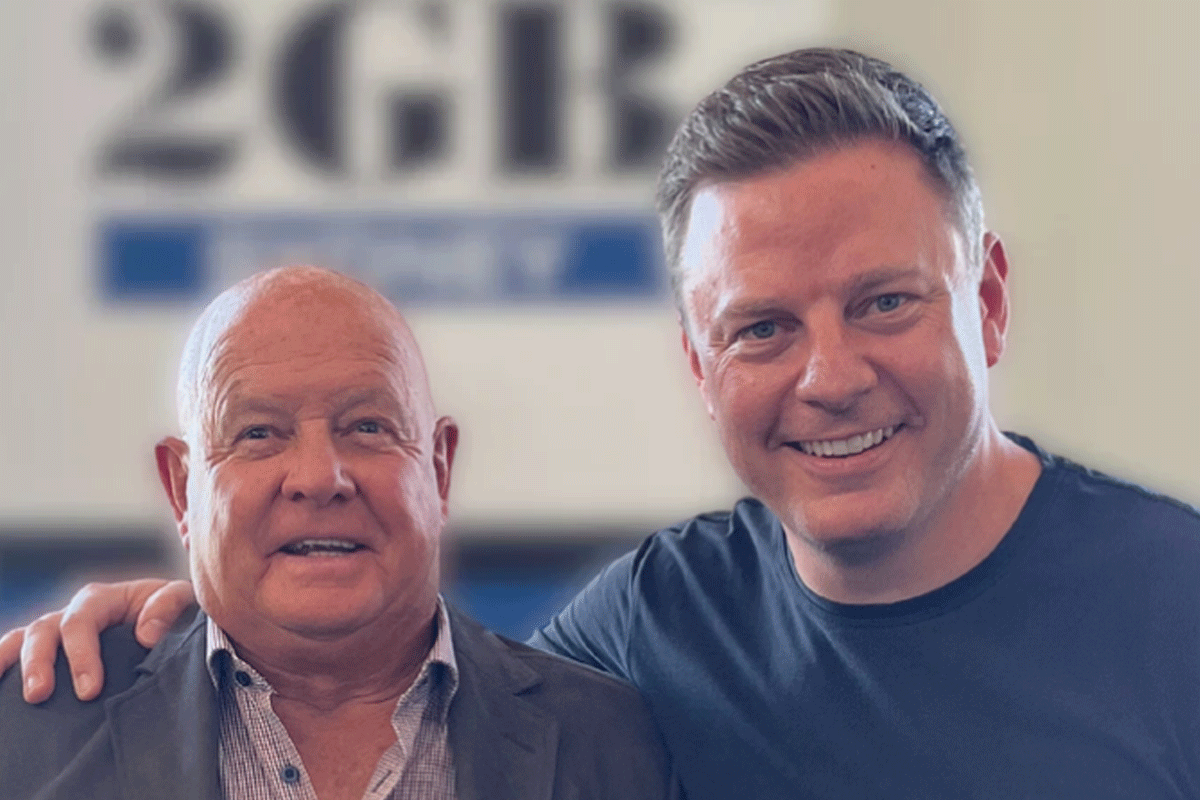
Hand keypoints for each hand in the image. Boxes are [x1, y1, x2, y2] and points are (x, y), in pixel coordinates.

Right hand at [0, 578, 194, 702]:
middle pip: (44, 630)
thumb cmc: (175, 613)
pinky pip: (16, 652)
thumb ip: (169, 606)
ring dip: (16, 664)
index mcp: (103, 599)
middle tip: (40, 695)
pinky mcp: (51, 654)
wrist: (172, 628)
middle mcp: (74, 613)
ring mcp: (58, 633)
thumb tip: (146, 634)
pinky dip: (4, 662)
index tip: (90, 691)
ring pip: (24, 639)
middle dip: (40, 663)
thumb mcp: (182, 601)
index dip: (81, 654)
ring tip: (20, 696)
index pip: (80, 620)